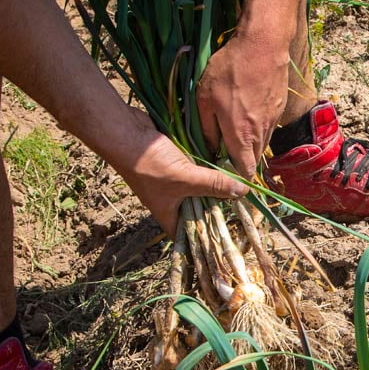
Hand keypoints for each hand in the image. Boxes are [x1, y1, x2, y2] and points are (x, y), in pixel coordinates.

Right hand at [121, 109, 246, 236]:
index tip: (229, 234)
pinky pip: (195, 170)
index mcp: (169, 214)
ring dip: (214, 183)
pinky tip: (225, 163)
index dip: (206, 237)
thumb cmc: (149, 163)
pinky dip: (207, 167)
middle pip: (199, 210)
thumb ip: (213, 184)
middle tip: (243, 205)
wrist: (125, 132)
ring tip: (240, 184)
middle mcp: (171, 201)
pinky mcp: (175, 163)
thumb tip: (243, 192)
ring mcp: (173, 181)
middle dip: (217, 206)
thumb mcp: (185, 178)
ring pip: (199, 187)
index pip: (189, 235)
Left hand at [196, 32, 290, 175]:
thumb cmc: (229, 69)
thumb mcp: (205, 97)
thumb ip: (206, 127)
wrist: (264, 45)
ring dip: (250, 144)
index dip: (238, 177)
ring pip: (263, 143)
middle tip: (227, 151)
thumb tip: (209, 148)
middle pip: (254, 158)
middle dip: (242, 160)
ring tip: (236, 131)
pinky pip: (268, 127)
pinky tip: (248, 113)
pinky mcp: (279, 108)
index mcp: (240, 133)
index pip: (245, 169)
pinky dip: (259, 128)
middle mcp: (260, 132)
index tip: (227, 174)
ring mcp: (273, 120)